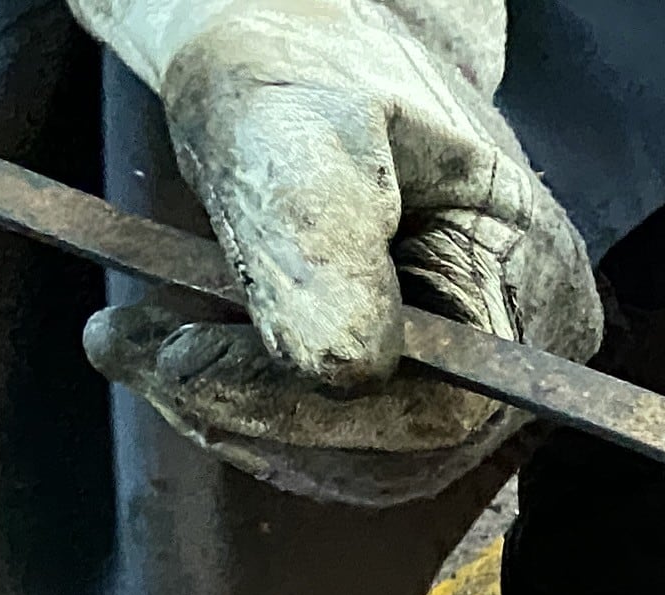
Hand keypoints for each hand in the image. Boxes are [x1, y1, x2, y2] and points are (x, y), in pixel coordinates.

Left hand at [70, 0, 600, 504]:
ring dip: (235, 420)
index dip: (307, 406)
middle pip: (398, 451)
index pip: (440, 404)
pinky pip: (337, 452)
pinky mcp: (416, 400)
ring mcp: (476, 385)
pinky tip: (185, 356)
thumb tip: (341, 370)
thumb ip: (320, 232)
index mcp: (533, 279)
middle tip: (131, 346)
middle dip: (251, 412)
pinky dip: (246, 416)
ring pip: (359, 465)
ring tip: (142, 342)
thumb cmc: (304, 68)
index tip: (179, 357)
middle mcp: (526, 354)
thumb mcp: (298, 124)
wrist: (302, 58)